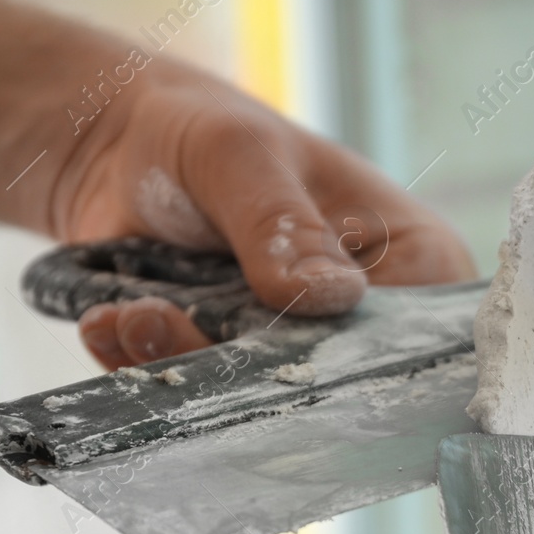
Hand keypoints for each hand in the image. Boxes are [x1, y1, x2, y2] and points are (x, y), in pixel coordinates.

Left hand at [53, 69, 475, 368]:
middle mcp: (367, 321)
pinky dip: (148, 369)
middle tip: (167, 322)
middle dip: (247, 368)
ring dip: (182, 365)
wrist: (115, 151)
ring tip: (134, 313)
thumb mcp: (243, 156)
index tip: (281, 350)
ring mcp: (298, 353)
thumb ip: (281, 224)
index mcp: (414, 262)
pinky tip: (113, 320)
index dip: (362, 362)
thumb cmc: (203, 133)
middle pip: (335, 384)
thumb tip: (328, 296)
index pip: (420, 339)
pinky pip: (201, 400)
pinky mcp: (235, 373)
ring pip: (260, 400)